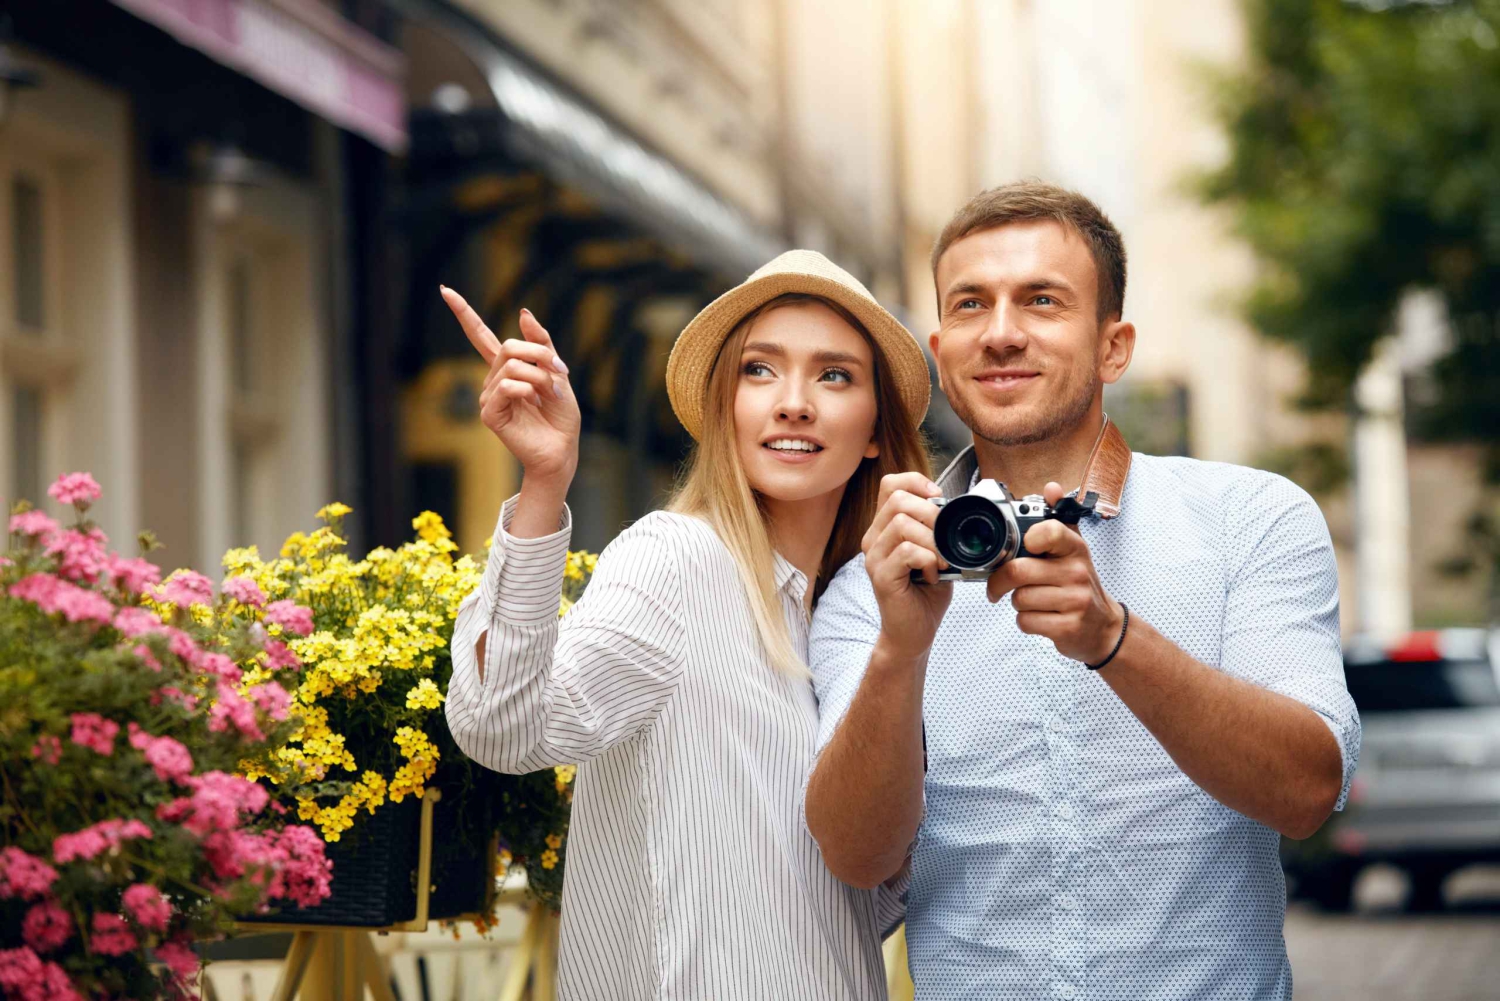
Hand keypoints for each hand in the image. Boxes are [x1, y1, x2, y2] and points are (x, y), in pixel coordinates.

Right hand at [441, 287, 580, 494]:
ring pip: (512, 366)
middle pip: (509, 346)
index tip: (445, 290)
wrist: (562, 449)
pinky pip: (507, 386)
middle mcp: (494, 380)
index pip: (480, 336)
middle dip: (541, 355)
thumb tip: (523, 312)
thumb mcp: (557, 372)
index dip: (464, 313)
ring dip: (541, 377)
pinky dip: (528, 390)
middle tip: (561, 373)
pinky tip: (534, 403)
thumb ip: (542, 343)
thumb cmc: (560, 416)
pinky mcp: (489, 413)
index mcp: (508, 368)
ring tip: (550, 395)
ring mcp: (489, 396)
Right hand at [861, 472, 952, 662]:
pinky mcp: (881, 576)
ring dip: (932, 541)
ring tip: (941, 562)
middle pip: (898, 500)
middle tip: (946, 539)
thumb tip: (956, 508)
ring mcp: (874, 557)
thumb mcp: (935, 552)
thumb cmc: (925, 594)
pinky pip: (907, 552)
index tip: (938, 498)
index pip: (890, 484)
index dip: (916, 482)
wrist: (913, 634)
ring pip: (902, 524)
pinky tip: (933, 575)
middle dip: (932, 514)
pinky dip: (928, 560)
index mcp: (885, 528)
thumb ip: (936, 529)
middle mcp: (873, 539)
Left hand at [985, 481, 1123, 663]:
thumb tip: (1051, 487)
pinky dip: (1025, 622)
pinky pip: (1026, 621)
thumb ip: (1059, 519)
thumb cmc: (1080, 585)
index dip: (1028, 538)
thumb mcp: (1074, 550)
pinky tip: (1040, 617)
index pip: (1048, 532)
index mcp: (1074, 549)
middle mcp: (1077, 572)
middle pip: (1018, 571)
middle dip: (999, 581)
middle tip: (998, 586)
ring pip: (1019, 599)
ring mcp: (1074, 601)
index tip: (1023, 548)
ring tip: (1030, 601)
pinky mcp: (1068, 627)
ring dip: (1016, 603)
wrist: (1103, 627)